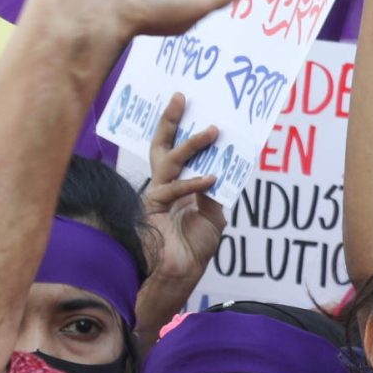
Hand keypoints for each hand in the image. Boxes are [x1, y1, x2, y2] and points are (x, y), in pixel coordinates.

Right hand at [141, 93, 225, 302]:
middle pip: (161, 146)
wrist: (180, 276)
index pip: (179, 153)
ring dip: (191, 145)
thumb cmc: (193, 249)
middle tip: (181, 97)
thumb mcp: (213, 216)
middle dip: (169, 121)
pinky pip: (174, 189)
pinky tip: (212, 179)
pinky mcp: (153, 208)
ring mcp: (156, 195)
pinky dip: (194, 184)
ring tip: (212, 131)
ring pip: (169, 161)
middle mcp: (163, 186)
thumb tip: (219, 170)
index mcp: (176, 186)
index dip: (186, 132)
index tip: (198, 110)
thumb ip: (213, 193)